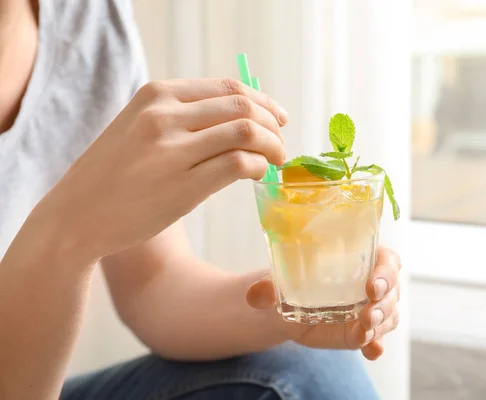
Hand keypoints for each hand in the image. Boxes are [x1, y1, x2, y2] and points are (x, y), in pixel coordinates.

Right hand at [32, 79, 287, 260]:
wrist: (76, 216)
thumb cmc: (112, 175)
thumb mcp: (139, 128)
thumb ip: (181, 117)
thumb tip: (240, 118)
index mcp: (156, 95)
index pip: (228, 88)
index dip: (263, 101)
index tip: (278, 117)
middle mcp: (164, 115)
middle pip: (243, 106)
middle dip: (273, 124)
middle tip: (281, 143)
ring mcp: (172, 150)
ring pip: (247, 132)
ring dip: (272, 146)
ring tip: (275, 161)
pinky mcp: (182, 185)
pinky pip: (238, 164)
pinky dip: (258, 167)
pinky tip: (257, 175)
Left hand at [247, 246, 400, 359]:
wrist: (284, 306)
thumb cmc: (290, 280)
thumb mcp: (281, 280)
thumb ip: (270, 287)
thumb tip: (256, 294)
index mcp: (361, 258)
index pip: (386, 261)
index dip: (385, 272)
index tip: (371, 285)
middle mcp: (372, 282)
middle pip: (391, 291)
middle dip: (384, 304)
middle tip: (367, 314)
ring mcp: (371, 308)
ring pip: (389, 315)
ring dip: (380, 324)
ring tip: (364, 331)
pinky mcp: (363, 330)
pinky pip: (377, 338)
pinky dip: (375, 345)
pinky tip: (371, 352)